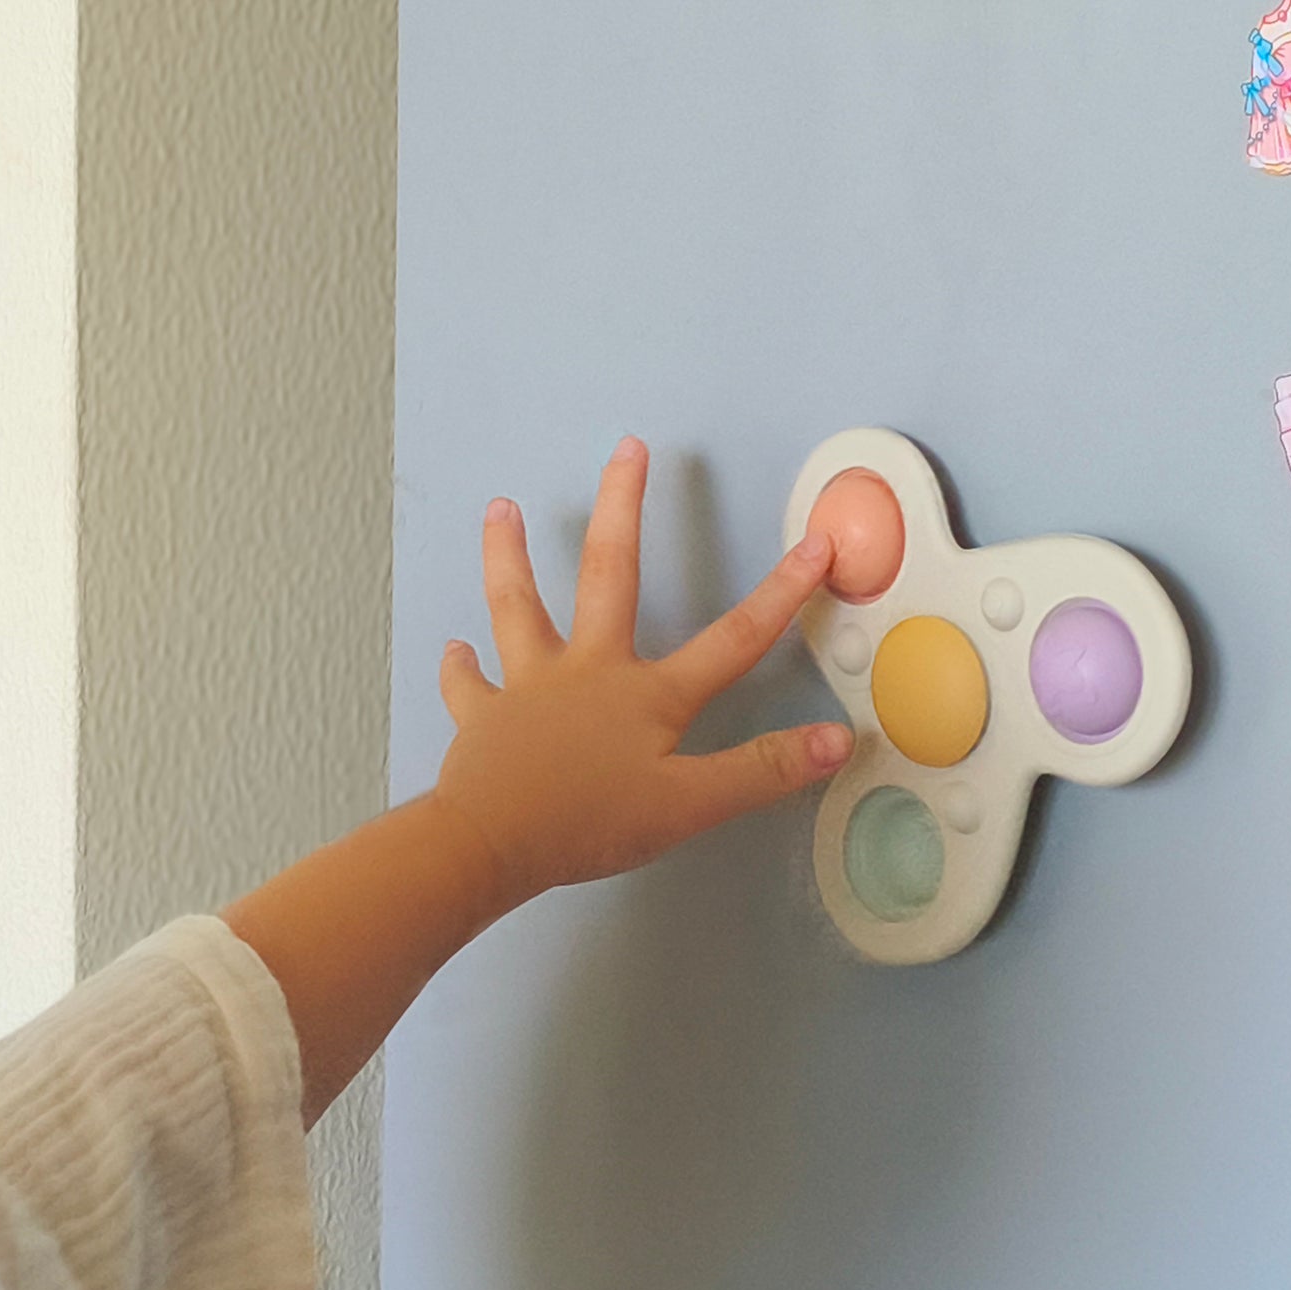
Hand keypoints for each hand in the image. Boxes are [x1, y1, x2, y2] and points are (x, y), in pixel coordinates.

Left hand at [432, 435, 853, 904]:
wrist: (490, 840)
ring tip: (500, 507)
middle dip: (623, 507)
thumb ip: (761, 771)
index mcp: (647, 694)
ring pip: (517, 605)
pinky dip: (461, 667)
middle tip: (628, 449)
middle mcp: (588, 671)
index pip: (733, 639)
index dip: (781, 594)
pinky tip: (454, 649)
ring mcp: (529, 687)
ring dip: (509, 555)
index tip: (814, 546)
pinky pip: (469, 685)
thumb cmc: (588, 823)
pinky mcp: (483, 716)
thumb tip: (836, 740)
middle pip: (609, 573)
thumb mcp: (690, 805)